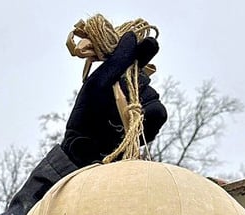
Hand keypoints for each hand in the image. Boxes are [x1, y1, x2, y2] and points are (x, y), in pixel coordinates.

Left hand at [62, 31, 166, 165]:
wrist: (84, 148)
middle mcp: (131, 93)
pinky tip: (138, 116)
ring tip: (121, 111)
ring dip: (141, 99)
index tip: (149, 44)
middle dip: (137, 81)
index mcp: (117, 80)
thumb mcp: (97, 85)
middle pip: (147, 77)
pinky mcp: (149, 127)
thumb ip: (116, 62)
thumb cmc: (85, 117)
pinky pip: (160, 112)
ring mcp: (141, 109)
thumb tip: (132, 36)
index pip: (137, 59)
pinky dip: (151, 113)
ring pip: (154, 94)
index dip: (145, 50)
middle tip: (121, 90)